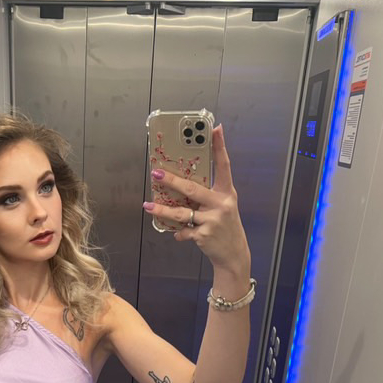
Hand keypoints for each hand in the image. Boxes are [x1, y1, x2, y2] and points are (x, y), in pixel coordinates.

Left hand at [144, 124, 250, 271]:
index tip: (215, 129)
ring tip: (148, 206)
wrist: (234, 253)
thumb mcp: (223, 206)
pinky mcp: (204, 235)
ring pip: (181, 213)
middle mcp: (221, 204)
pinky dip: (178, 233)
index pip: (223, 165)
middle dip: (171, 180)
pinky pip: (183, 230)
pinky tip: (177, 234)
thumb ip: (209, 193)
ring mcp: (212, 220)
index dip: (220, 146)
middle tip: (156, 172)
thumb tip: (182, 181)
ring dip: (162, 210)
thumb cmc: (225, 225)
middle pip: (192, 189)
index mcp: (226, 192)